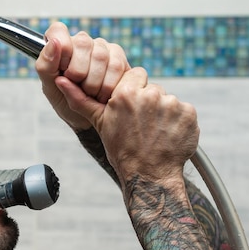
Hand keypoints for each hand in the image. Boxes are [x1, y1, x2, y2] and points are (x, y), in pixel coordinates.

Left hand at [36, 22, 129, 131]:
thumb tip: (53, 43)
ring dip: (93, 82)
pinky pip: (116, 65)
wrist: (88, 118)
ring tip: (89, 93)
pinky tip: (102, 93)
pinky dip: (107, 85)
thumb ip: (46, 66)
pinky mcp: (118, 56)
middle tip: (77, 86)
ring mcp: (101, 48)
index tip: (63, 68)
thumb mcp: (50, 88)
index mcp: (60, 47)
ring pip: (101, 55)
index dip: (61, 48)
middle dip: (78, 72)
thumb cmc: (67, 101)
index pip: (58, 31)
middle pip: (82, 43)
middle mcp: (81, 43)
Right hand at [56, 67, 198, 185]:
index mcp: (127, 94)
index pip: (135, 75)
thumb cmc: (122, 151)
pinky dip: (178, 122)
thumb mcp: (100, 123)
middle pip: (152, 88)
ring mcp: (172, 104)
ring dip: (164, 112)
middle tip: (142, 125)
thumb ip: (81, 99)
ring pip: (168, 100)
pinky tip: (168, 135)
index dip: (134, 90)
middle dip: (148, 102)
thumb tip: (60, 80)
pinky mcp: (188, 114)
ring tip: (154, 132)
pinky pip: (183, 111)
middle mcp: (150, 95)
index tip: (132, 109)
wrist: (148, 175)